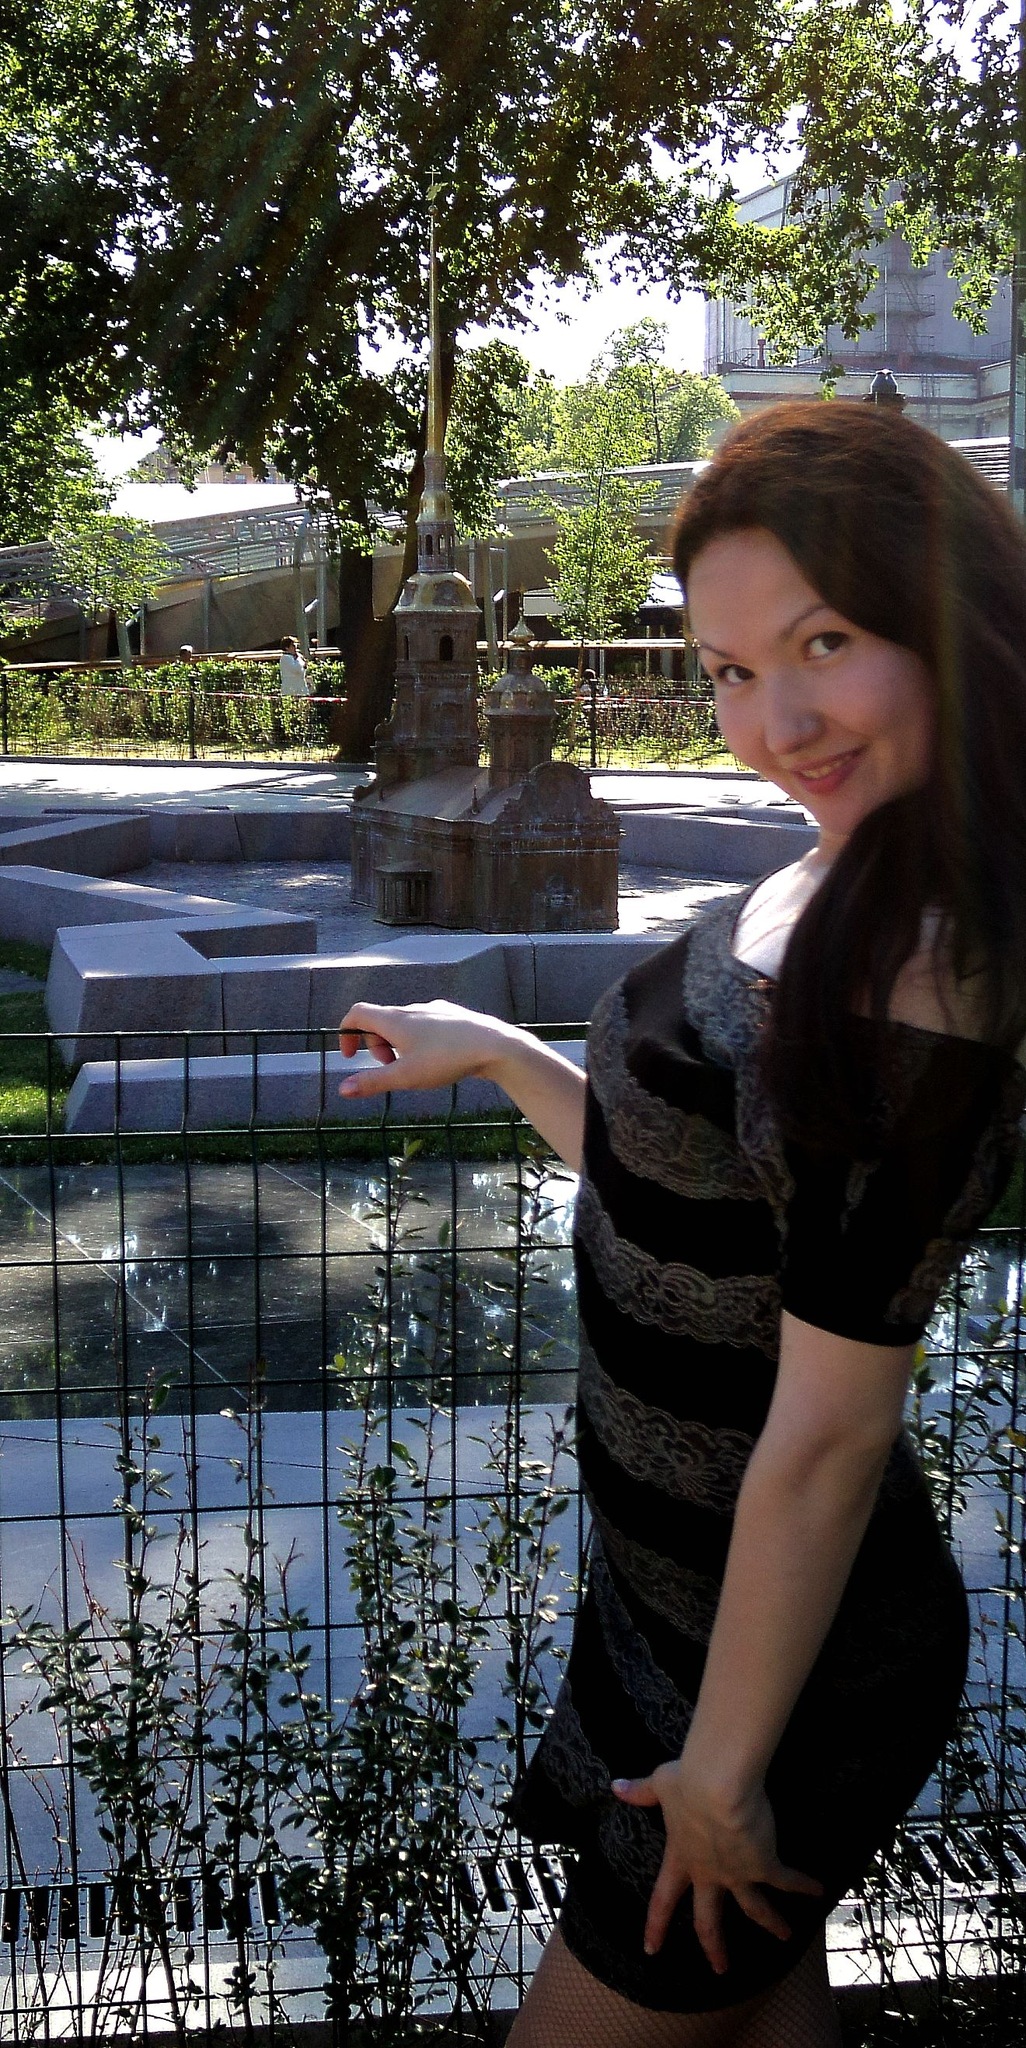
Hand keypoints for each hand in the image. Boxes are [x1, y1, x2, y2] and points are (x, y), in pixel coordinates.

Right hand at [338, 1000, 514, 1097]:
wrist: (494, 1046)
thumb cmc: (447, 1059)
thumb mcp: (405, 1076)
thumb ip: (372, 1082)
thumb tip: (343, 1090)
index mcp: (395, 1020)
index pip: (357, 1013)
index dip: (346, 1033)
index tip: (348, 1056)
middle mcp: (412, 1009)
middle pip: (380, 1021)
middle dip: (376, 1046)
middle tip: (390, 1069)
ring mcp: (434, 1010)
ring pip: (404, 1024)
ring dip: (398, 1045)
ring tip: (413, 1068)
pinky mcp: (452, 1017)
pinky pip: (426, 1026)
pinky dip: (419, 1041)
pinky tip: (437, 1059)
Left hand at [612, 1763, 821, 1975]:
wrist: (717, 1785)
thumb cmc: (687, 1780)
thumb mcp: (660, 1785)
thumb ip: (640, 1792)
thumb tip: (616, 1787)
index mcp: (681, 1857)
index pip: (663, 1900)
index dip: (656, 1926)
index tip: (651, 1950)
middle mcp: (708, 1873)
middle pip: (709, 1920)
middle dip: (714, 1946)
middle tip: (720, 1969)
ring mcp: (737, 1873)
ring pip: (754, 1908)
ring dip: (771, 1923)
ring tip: (785, 1937)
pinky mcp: (764, 1865)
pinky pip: (786, 1880)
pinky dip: (803, 1885)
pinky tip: (818, 1890)